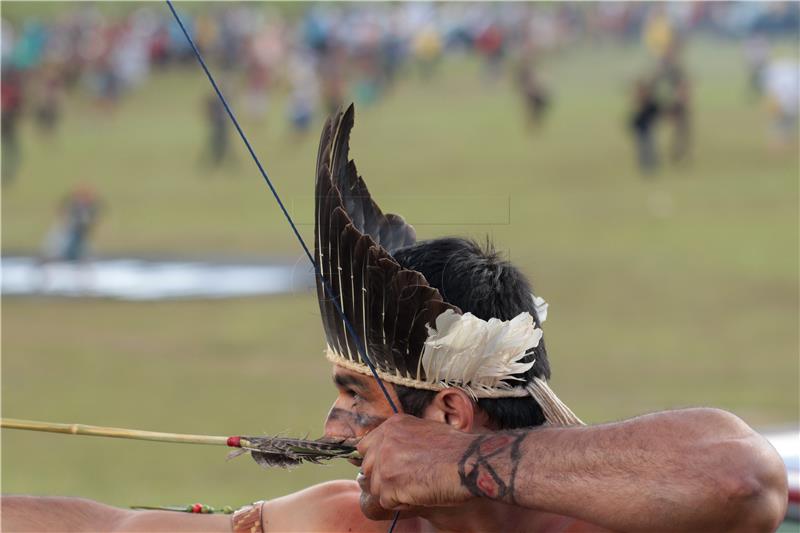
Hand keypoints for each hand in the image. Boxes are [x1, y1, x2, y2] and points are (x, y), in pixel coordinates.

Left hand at [355, 415, 474, 516]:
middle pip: (367, 468)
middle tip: (408, 480)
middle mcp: (384, 440)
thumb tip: (389, 451)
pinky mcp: (389, 484)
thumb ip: (402, 437)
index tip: (392, 468)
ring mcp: (384, 462)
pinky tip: (420, 494)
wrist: (468, 462)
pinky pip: (386, 502)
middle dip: (384, 478)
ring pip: (375, 487)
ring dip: (393, 492)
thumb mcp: (424, 429)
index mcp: (392, 425)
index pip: (366, 446)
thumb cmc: (455, 448)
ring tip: (418, 486)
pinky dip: (402, 503)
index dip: (378, 460)